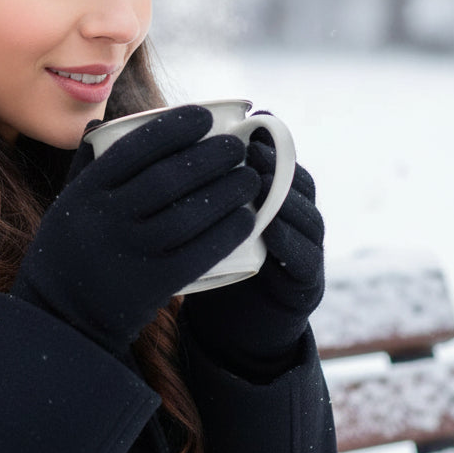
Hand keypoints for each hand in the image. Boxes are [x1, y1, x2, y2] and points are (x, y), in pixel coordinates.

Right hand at [11, 105, 259, 357]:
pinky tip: (247, 218)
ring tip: (249, 179)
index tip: (204, 116)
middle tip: (237, 147)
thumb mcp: (67, 202)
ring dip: (227, 192)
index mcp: (86, 192)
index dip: (174, 127)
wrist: (63, 316)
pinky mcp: (154, 284)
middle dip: (211, 156)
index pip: (134, 147)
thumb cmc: (69, 248)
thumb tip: (104, 122)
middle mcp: (106, 219)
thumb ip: (86, 164)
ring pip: (189, 214)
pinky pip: (199, 253)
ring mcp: (131, 252)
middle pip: (168, 178)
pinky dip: (227, 232)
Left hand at [183, 136, 324, 380]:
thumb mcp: (201, 220)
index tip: (245, 123)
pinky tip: (268, 228)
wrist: (236, 330)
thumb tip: (147, 143)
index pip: (276, 161)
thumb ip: (189, 187)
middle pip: (295, 182)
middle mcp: (294, 219)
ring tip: (260, 180)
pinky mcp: (305, 285)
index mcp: (270, 199)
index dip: (264, 140)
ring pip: (305, 215)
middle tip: (251, 149)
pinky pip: (304, 259)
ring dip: (284, 196)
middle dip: (275, 163)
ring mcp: (306, 251)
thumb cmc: (211, 263)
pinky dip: (288, 241)